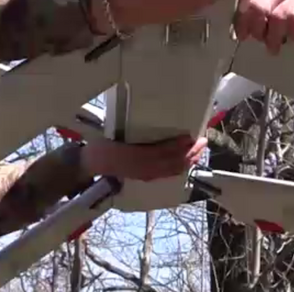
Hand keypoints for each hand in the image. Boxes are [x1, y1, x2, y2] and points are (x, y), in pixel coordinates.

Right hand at [80, 135, 207, 180]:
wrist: (92, 163)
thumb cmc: (104, 145)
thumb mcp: (118, 135)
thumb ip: (136, 132)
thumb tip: (155, 116)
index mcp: (136, 156)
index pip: (163, 152)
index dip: (178, 146)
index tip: (190, 136)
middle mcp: (143, 168)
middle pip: (172, 163)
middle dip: (190, 153)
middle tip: (202, 141)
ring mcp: (145, 175)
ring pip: (172, 170)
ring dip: (188, 161)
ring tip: (199, 151)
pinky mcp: (146, 177)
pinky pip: (167, 174)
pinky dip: (179, 168)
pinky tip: (186, 162)